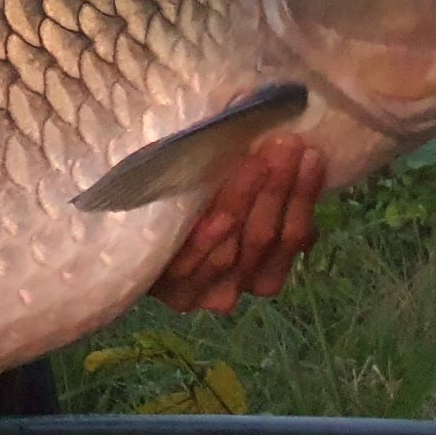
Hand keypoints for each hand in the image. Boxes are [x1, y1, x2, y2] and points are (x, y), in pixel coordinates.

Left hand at [150, 136, 324, 314]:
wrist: (124, 233)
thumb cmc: (186, 204)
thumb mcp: (228, 191)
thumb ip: (261, 182)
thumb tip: (291, 142)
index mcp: (265, 268)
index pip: (294, 236)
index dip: (305, 196)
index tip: (311, 154)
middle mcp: (240, 285)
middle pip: (265, 239)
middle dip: (279, 191)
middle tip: (284, 146)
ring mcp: (206, 292)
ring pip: (236, 251)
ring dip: (248, 203)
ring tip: (255, 160)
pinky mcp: (172, 292)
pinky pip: (196, 265)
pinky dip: (211, 241)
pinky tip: (221, 217)